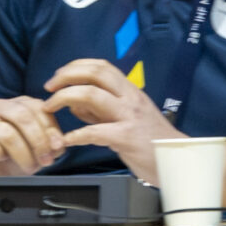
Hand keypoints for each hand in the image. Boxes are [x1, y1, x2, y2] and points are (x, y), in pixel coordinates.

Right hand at [0, 97, 65, 174]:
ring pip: (7, 133)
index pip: (40, 109)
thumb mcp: (42, 144)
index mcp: (23, 103)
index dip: (51, 130)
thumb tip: (58, 144)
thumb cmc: (23, 151)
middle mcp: (2, 106)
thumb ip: (52, 140)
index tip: (57, 148)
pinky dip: (0, 156)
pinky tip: (3, 158)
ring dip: (23, 154)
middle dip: (38, 141)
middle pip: (23, 117)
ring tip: (30, 167)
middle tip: (46, 160)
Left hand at [42, 59, 175, 182]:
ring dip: (64, 98)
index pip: (101, 67)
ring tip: (49, 108)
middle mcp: (130, 99)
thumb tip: (74, 103)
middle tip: (49, 88)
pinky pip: (94, 132)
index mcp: (130, 92)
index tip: (58, 76)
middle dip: (66, 77)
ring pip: (91, 95)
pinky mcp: (126, 137)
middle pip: (95, 74)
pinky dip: (75, 135)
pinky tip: (65, 140)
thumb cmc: (150, 140)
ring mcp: (129, 117)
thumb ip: (100, 110)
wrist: (176, 158)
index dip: (75, 67)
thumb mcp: (126, 118)